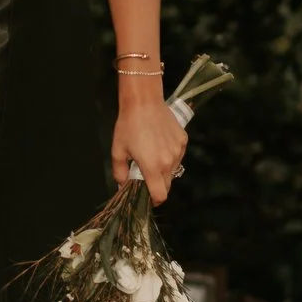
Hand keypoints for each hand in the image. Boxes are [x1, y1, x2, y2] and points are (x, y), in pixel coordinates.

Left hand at [112, 91, 188, 205]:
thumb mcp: (118, 151)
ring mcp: (178, 151)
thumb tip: (122, 186)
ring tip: (151, 155)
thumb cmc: (128, 126)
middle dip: (157, 185)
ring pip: (173, 170)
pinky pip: (178, 155)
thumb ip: (120, 173)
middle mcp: (169, 162)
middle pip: (167, 185)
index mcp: (153, 167)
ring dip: (163, 170)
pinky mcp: (183, 140)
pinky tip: (159, 144)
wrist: (143, 101)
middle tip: (145, 174)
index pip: (160, 196)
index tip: (146, 196)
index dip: (153, 200)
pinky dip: (170, 155)